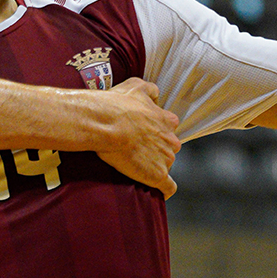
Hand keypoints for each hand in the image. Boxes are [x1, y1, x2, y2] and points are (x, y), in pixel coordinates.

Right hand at [94, 78, 181, 198]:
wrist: (105, 123)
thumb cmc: (117, 105)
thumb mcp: (135, 86)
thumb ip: (150, 89)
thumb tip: (156, 93)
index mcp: (167, 120)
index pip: (169, 127)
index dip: (155, 130)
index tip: (143, 133)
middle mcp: (171, 140)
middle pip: (169, 147)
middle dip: (156, 149)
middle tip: (135, 149)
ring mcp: (166, 159)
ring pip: (165, 165)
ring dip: (154, 166)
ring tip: (134, 166)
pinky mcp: (157, 175)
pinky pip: (168, 187)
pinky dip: (164, 189)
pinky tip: (158, 191)